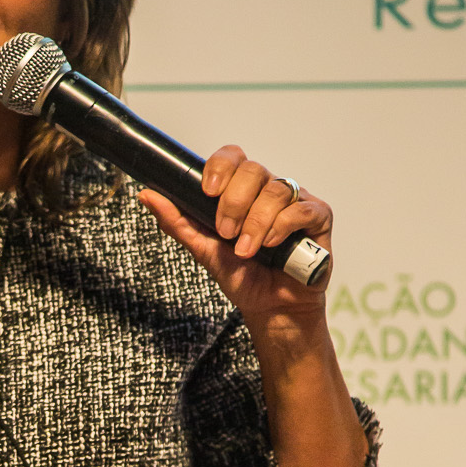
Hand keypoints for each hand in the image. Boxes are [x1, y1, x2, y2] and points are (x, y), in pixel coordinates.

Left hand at [138, 146, 333, 332]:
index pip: (232, 157)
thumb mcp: (203, 250)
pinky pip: (302, 208)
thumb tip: (147, 194)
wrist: (271, 308)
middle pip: (253, 170)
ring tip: (248, 250)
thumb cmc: (243, 277)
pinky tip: (272, 245)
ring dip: (256, 222)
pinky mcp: (318, 217)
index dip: (220, 167)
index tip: (207, 192)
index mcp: (241, 190)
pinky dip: (283, 226)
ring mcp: (294, 201)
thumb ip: (178, 222)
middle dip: (234, 203)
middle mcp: (268, 189)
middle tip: (226, 233)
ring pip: (276, 189)